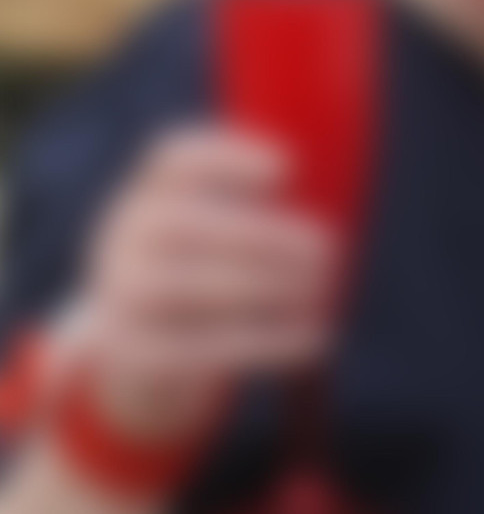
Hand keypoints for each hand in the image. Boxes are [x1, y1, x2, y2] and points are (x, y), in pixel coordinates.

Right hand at [72, 127, 336, 441]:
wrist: (142, 355)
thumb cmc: (210, 280)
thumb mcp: (227, 239)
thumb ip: (267, 214)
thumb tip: (326, 214)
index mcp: (154, 196)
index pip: (175, 160)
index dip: (227, 158)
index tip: (289, 167)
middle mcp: (127, 239)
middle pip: (181, 223)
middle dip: (262, 236)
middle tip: (329, 251)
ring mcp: (124, 295)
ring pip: (191, 286)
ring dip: (269, 288)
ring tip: (322, 292)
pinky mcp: (137, 352)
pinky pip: (202, 347)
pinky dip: (268, 342)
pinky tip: (316, 337)